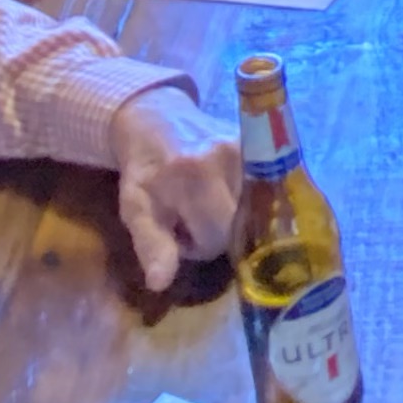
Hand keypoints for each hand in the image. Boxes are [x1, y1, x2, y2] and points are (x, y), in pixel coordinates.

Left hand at [112, 84, 245, 290]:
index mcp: (194, 177)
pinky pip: (266, 188)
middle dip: (220, 230)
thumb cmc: (144, 170)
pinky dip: (250, 199)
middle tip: (196, 217)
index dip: (200, 244)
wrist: (157, 119)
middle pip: (244, 224)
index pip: (218, 238)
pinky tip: (229, 191)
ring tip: (212, 203)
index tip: (182, 230)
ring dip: (237, 215)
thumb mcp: (136, 209)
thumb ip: (152, 245)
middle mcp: (228, 158)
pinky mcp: (262, 145)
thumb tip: (160, 284)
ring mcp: (250, 148)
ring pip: (259, 209)